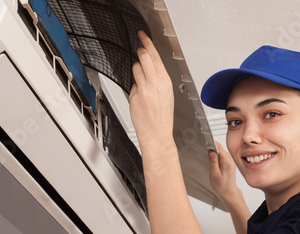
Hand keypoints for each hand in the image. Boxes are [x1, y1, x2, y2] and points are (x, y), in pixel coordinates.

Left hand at [129, 31, 173, 148]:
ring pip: (135, 68)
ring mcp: (143, 89)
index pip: (155, 56)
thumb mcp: (166, 93)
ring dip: (136, 71)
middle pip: (143, 57)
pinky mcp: (134, 96)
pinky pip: (132, 85)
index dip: (147, 42)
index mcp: (165, 81)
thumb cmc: (162, 116)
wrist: (157, 133)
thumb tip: (148, 66)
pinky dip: (135, 89)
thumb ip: (158, 78)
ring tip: (143, 83)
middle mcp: (155, 83)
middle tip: (139, 50)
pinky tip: (141, 99)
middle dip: (140, 52)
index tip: (142, 35)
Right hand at [208, 141, 239, 201]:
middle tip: (205, 148)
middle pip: (220, 148)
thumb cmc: (221, 186)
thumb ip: (213, 161)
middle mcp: (230, 160)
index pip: (219, 147)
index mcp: (227, 162)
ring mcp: (231, 161)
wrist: (229, 192)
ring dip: (215, 150)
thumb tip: (211, 151)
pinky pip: (223, 155)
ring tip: (209, 154)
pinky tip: (214, 159)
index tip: (206, 142)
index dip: (212, 143)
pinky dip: (218, 154)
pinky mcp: (230, 162)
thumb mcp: (214, 174)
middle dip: (213, 146)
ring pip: (222, 151)